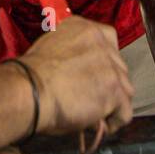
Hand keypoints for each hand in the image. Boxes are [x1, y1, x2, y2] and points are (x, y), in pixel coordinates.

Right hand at [19, 15, 133, 134]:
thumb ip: (72, 53)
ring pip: (125, 89)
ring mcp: (111, 66)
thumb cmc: (30, 76)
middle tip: (89, 99)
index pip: (108, 42)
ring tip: (91, 114)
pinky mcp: (116, 90)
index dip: (103, 64)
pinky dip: (113, 122)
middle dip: (107, 85)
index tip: (92, 77)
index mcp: (84, 28)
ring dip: (111, 104)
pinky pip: (125, 111)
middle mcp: (102, 42)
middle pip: (118, 67)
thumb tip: (80, 73)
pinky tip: (96, 125)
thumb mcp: (51, 48)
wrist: (29, 90)